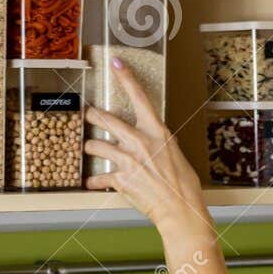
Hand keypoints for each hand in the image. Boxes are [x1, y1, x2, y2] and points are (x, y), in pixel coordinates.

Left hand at [84, 57, 208, 233]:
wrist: (181, 209)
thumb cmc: (184, 186)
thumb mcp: (176, 156)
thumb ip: (160, 146)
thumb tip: (154, 144)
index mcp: (157, 132)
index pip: (139, 98)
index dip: (126, 78)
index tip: (116, 63)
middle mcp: (139, 141)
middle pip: (105, 118)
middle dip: (92, 115)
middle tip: (88, 114)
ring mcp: (128, 159)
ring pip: (95, 144)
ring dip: (90, 147)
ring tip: (89, 148)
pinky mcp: (120, 179)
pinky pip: (99, 177)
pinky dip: (94, 181)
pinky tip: (92, 183)